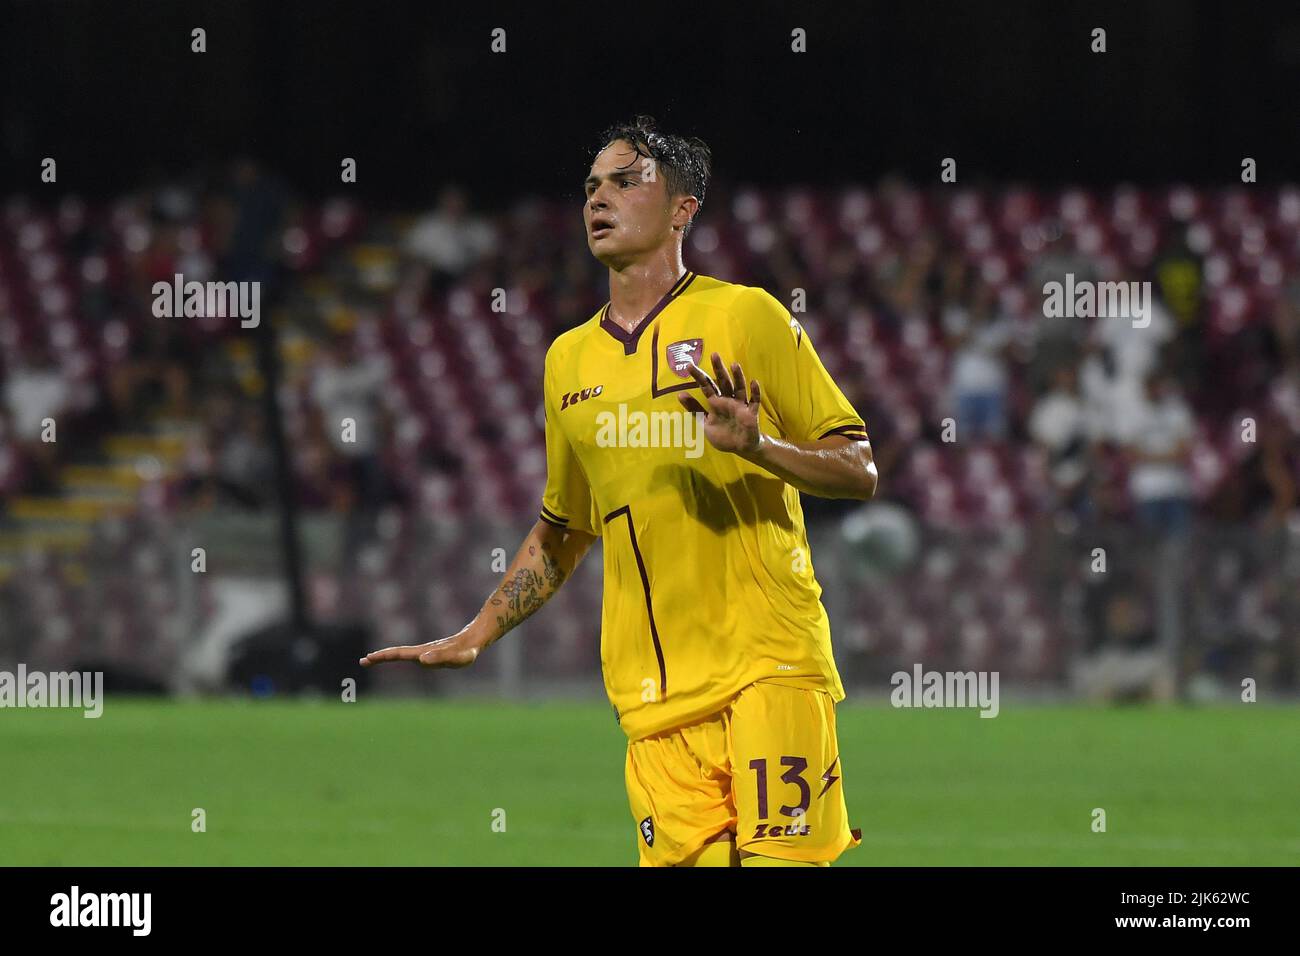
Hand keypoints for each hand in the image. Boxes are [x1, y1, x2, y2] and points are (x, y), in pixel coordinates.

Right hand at [358, 628, 481, 668]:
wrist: (474, 640)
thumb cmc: (467, 651)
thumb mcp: (455, 657)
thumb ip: (440, 658)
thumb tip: (422, 659)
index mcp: (423, 653)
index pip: (399, 654)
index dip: (384, 656)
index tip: (369, 658)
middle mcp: (421, 651)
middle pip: (397, 653)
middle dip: (380, 657)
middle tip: (363, 661)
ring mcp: (425, 652)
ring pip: (402, 653)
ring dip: (386, 656)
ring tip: (371, 659)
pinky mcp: (430, 654)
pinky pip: (410, 655)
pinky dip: (399, 657)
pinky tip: (396, 658)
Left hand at [678, 352, 762, 454]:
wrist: (740, 447)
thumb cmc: (722, 434)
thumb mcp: (705, 423)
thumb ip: (694, 409)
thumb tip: (679, 394)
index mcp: (715, 402)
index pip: (706, 386)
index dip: (698, 376)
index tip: (689, 365)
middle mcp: (728, 400)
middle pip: (723, 382)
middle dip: (719, 369)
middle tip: (714, 355)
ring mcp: (740, 405)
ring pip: (739, 388)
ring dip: (738, 377)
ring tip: (735, 365)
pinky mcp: (751, 413)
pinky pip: (754, 401)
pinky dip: (755, 392)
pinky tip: (753, 383)